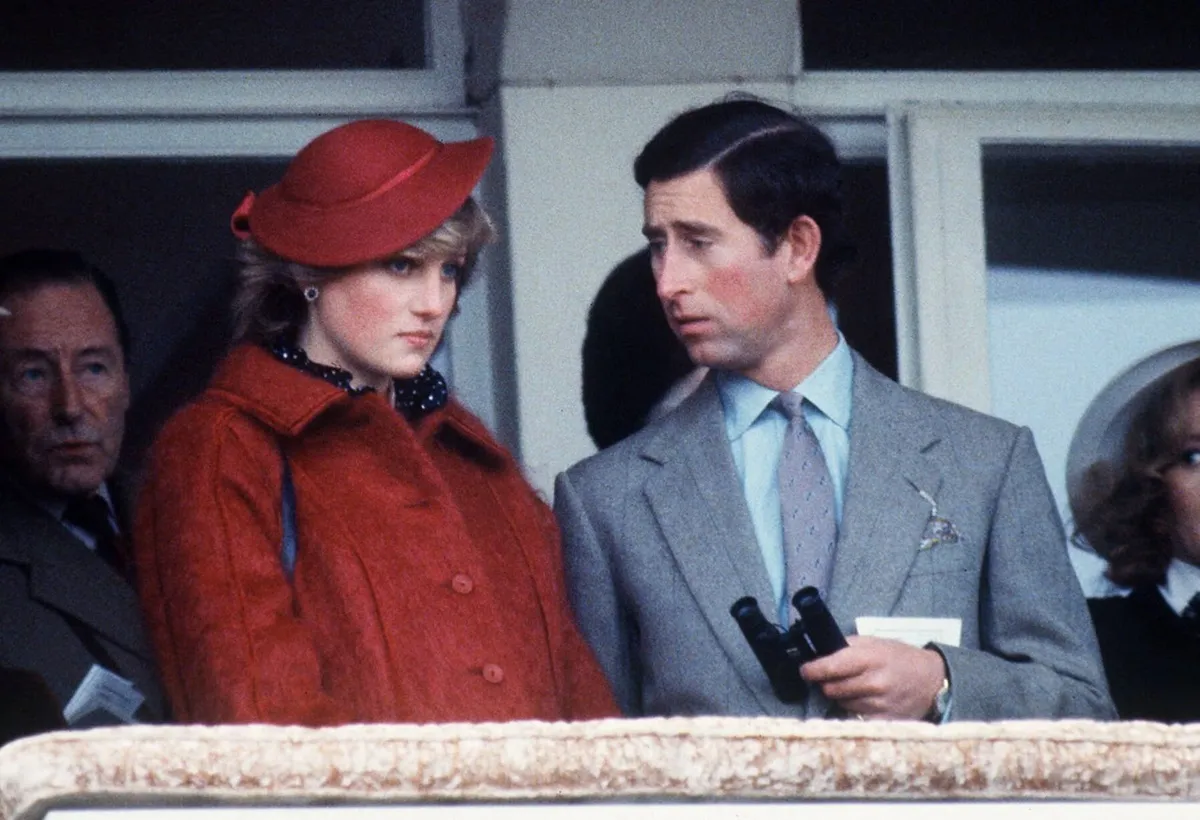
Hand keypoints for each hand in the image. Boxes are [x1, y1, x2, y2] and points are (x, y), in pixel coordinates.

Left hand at [800, 636, 945, 719]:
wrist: (931, 680)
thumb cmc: (900, 658)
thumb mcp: (874, 643)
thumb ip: (846, 647)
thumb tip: (819, 652)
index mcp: (869, 659)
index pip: (830, 667)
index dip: (812, 670)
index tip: (805, 671)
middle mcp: (874, 683)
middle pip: (831, 689)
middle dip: (828, 683)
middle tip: (835, 678)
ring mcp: (879, 704)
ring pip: (842, 703)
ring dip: (842, 696)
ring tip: (857, 687)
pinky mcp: (884, 720)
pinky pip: (855, 717)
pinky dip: (855, 709)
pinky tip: (866, 700)